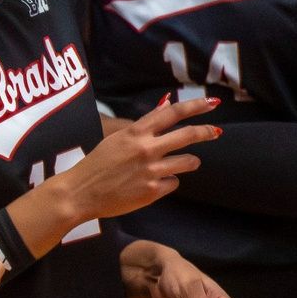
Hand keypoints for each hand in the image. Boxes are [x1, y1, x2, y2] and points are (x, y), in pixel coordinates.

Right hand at [54, 96, 221, 221]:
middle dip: (206, 132)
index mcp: (135, 132)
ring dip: (190, 161)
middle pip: (188, 135)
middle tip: (215, 132)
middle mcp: (146, 148)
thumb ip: (143, 126)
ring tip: (186, 162)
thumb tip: (165, 107)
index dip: (195, 106)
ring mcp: (151, 170)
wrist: (81, 193)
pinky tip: (153, 183)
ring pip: (188, 161)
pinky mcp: (153, 191)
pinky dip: (167, 182)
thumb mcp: (117, 138)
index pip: (172, 113)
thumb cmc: (96, 164)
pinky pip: (174, 183)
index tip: (210, 104)